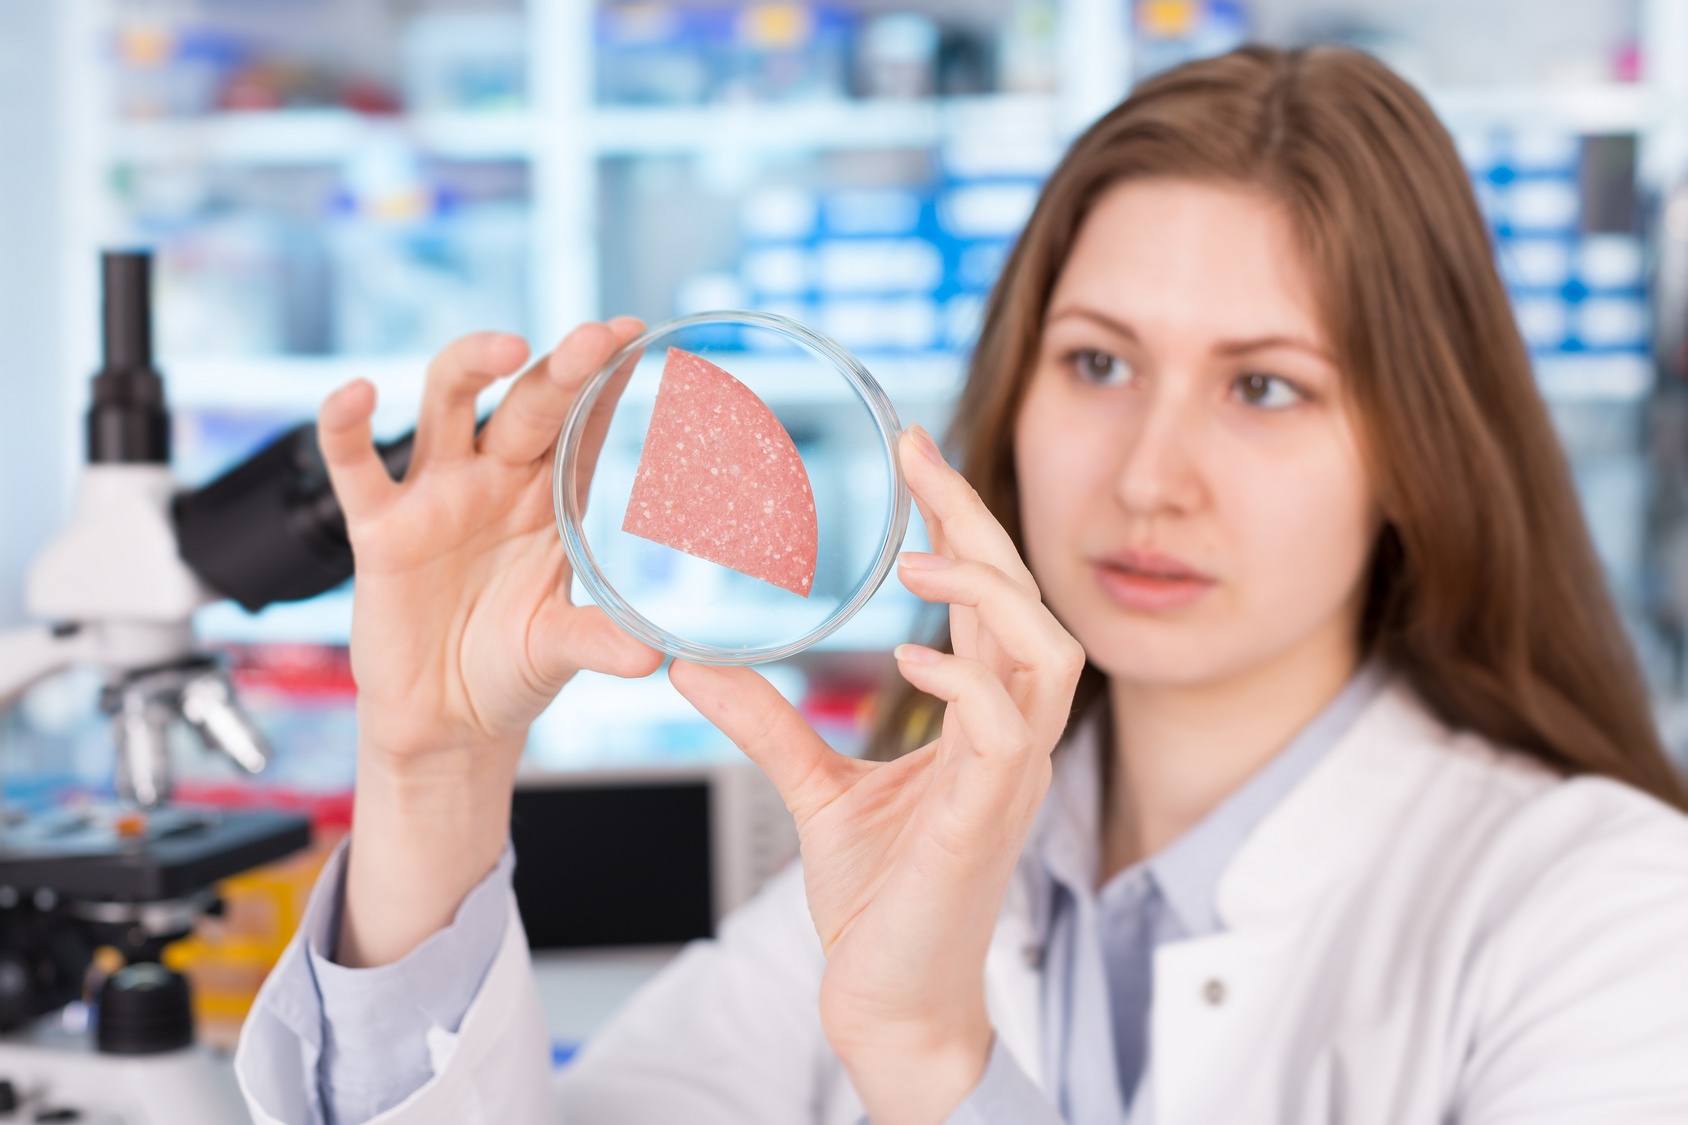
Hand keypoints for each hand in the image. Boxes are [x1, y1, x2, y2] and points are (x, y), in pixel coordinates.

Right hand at [320, 324, 663, 965]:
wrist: (446, 721)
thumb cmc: (509, 671)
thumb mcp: (558, 652)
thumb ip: (596, 642)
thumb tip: (650, 657)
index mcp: (551, 500)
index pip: (582, 424)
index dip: (605, 377)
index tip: (635, 332)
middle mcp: (496, 482)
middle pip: (527, 403)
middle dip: (561, 367)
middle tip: (595, 338)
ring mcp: (437, 496)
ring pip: (448, 404)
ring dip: (472, 367)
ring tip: (507, 348)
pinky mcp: (380, 528)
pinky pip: (356, 466)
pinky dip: (346, 426)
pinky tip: (356, 392)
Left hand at [670, 425, 1084, 1123]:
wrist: (888, 1004)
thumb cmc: (875, 901)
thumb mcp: (814, 789)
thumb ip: (767, 723)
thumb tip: (692, 665)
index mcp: (983, 721)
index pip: (989, 598)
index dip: (961, 520)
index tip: (916, 450)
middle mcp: (1011, 739)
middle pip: (1030, 601)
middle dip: (980, 522)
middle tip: (921, 454)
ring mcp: (1010, 781)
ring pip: (1049, 656)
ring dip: (990, 593)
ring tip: (919, 557)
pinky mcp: (985, 824)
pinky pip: (1004, 734)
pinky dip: (964, 683)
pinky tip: (911, 655)